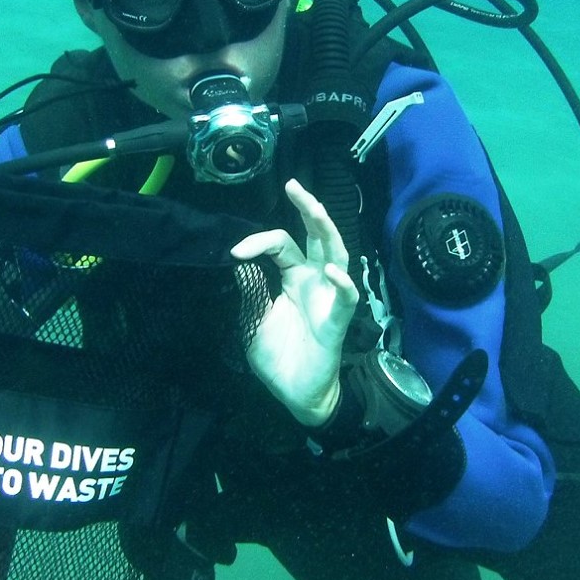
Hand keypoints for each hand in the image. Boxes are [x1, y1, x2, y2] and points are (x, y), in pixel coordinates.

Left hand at [230, 179, 359, 426]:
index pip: (281, 244)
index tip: (234, 253)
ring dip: (326, 231)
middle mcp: (314, 281)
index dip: (258, 242)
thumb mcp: (253, 319)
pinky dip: (342, 284)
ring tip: (314, 209)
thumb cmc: (278, 357)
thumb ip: (249, 291)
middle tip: (293, 185)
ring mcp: (328, 298)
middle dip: (307, 209)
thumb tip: (236, 263)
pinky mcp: (337, 321)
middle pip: (316, 237)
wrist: (296, 394)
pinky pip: (345, 298)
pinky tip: (332, 272)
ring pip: (335, 255)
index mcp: (293, 277)